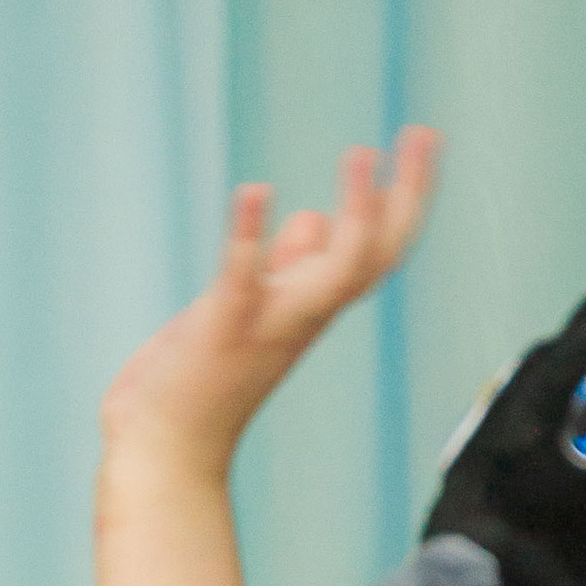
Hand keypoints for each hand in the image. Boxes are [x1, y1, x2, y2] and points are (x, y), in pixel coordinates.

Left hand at [102, 130, 439, 477]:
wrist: (162, 453)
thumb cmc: (200, 383)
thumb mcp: (251, 309)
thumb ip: (284, 266)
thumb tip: (314, 218)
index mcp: (308, 307)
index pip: (377, 249)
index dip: (406, 197)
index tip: (422, 138)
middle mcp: (300, 316)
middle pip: (378, 257)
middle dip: (408, 197)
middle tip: (423, 132)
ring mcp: (265, 325)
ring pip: (339, 274)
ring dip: (357, 215)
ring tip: (361, 153)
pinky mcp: (220, 331)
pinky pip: (242, 280)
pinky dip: (250, 237)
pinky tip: (254, 190)